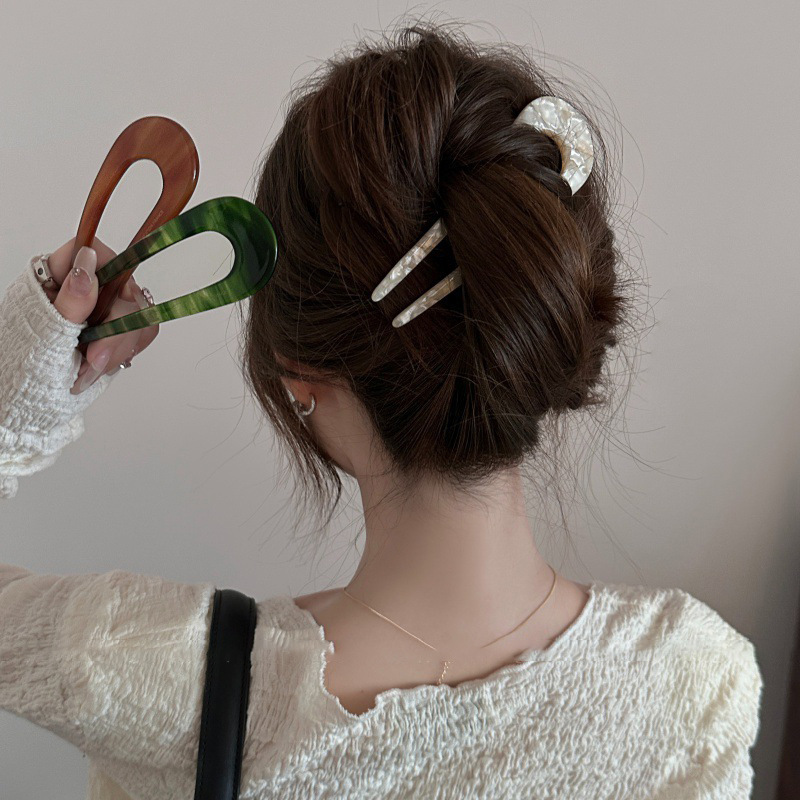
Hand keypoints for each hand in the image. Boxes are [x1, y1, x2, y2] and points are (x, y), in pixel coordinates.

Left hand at [42, 236, 159, 393]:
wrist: (27, 390)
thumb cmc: (24, 358)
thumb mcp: (45, 329)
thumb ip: (71, 299)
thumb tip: (87, 264)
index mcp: (61, 273)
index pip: (96, 253)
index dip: (111, 274)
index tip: (105, 309)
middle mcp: (88, 286)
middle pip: (126, 289)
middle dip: (116, 330)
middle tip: (94, 358)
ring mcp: (106, 308)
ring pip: (140, 314)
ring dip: (120, 346)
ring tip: (91, 368)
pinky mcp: (119, 328)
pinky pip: (142, 332)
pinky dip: (126, 352)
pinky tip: (101, 366)